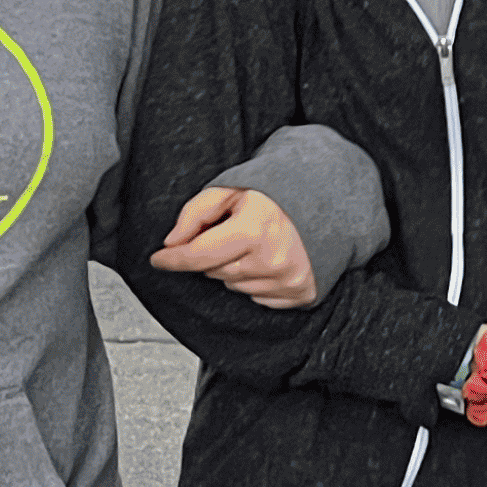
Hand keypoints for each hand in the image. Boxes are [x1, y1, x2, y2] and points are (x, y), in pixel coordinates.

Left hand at [149, 185, 320, 308]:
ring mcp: (287, 281)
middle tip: (231, 232)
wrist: (328, 205)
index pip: (197, 254)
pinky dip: (254, 280)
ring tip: (254, 244)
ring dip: (233, 267)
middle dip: (212, 253)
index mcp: (254, 229)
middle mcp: (271, 260)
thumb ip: (195, 212)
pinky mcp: (299, 294)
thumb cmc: (277, 194)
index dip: (172, 259)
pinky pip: (256, 297)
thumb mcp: (232, 189)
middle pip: (213, 271)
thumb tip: (172, 243)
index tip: (158, 259)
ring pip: (233, 285)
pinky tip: (267, 260)